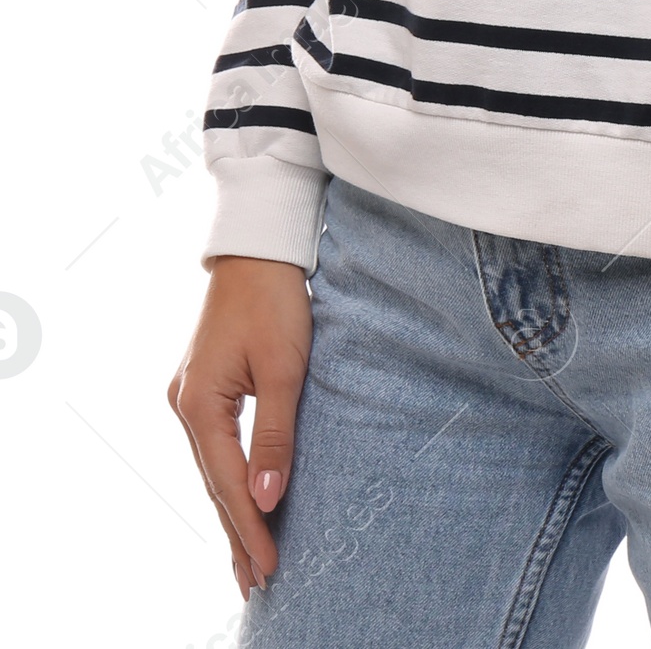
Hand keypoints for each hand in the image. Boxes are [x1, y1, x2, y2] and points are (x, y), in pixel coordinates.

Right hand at [168, 256, 312, 602]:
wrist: (258, 247)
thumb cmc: (276, 299)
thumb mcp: (285, 366)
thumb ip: (276, 434)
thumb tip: (266, 499)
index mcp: (198, 403)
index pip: (226, 483)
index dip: (250, 528)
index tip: (270, 569)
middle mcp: (183, 404)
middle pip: (213, 483)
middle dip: (235, 534)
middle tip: (256, 585)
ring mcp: (189, 396)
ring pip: (212, 468)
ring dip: (231, 511)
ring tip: (249, 559)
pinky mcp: (203, 386)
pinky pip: (215, 447)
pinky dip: (229, 479)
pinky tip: (240, 501)